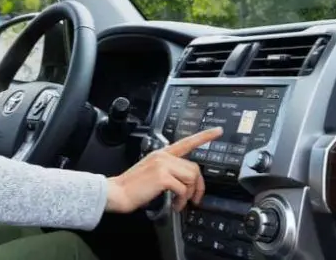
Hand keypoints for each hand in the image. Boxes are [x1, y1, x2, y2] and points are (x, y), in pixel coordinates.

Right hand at [105, 128, 222, 213]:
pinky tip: (175, 204)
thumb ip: (167, 170)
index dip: (204, 136)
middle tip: (194, 198)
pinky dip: (182, 200)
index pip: (186, 142)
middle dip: (198, 185)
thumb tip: (185, 181)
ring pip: (190, 177)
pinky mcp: (163, 177)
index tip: (217, 131)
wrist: (117, 192)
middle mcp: (163, 156)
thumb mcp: (151, 172)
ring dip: (189, 194)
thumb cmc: (132, 186)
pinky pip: (183, 189)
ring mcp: (163, 165)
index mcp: (161, 153)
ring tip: (180, 202)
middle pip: (193, 167)